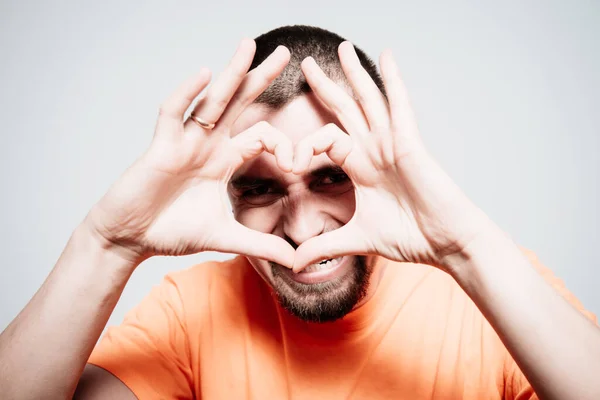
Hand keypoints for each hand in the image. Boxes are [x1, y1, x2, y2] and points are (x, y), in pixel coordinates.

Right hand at [85, 39, 295, 267]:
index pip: (262, 136)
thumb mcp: (226, 236)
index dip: (284, 144)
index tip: (298, 164)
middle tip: (285, 53)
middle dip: (260, 78)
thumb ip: (261, 244)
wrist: (131, 239)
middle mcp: (208, 145)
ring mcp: (185, 142)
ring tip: (249, 45)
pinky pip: (173, 113)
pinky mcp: (161, 147)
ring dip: (230, 73)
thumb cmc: (172, 232)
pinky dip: (187, 94)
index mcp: (224, 160)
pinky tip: (204, 74)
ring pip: (211, 101)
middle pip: (239, 104)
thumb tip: (296, 260)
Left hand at [292, 42, 492, 271]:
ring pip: (369, 100)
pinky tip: (385, 56)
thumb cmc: (410, 238)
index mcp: (361, 168)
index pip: (325, 142)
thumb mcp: (356, 239)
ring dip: (355, 73)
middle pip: (344, 110)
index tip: (287, 164)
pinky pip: (398, 105)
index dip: (302, 147)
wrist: (445, 244)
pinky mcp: (409, 143)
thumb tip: (293, 263)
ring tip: (342, 48)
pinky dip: (392, 80)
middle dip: (325, 87)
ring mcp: (391, 144)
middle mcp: (374, 150)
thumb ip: (323, 246)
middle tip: (306, 65)